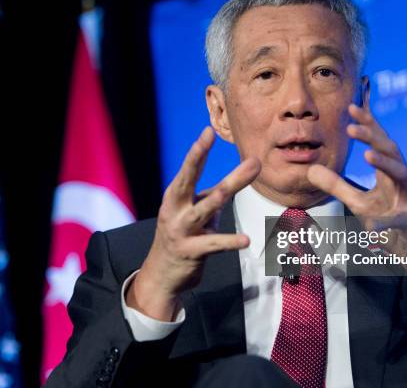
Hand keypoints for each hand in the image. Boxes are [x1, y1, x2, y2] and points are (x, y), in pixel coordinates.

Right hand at [127, 127, 260, 320]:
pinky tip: (246, 240)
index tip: (208, 131)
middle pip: (189, 180)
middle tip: (211, 139)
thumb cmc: (180, 237)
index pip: (188, 170)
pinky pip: (213, 244)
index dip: (198, 150)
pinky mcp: (190, 251)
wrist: (160, 275)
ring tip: (232, 186)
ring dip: (219, 195)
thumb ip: (212, 195)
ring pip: (204, 209)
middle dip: (200, 159)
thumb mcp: (192, 213)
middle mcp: (174, 209)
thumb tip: (236, 179)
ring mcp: (180, 230)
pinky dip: (230, 241)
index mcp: (175, 197)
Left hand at [307, 104, 406, 290]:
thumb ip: (337, 186)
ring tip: (367, 155)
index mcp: (389, 171)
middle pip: (391, 149)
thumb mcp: (358, 202)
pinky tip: (370, 225)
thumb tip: (311, 170)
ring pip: (402, 174)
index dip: (367, 123)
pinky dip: (383, 222)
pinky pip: (396, 220)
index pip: (378, 141)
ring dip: (385, 163)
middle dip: (372, 136)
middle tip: (350, 127)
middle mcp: (402, 178)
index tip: (350, 107)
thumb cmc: (390, 218)